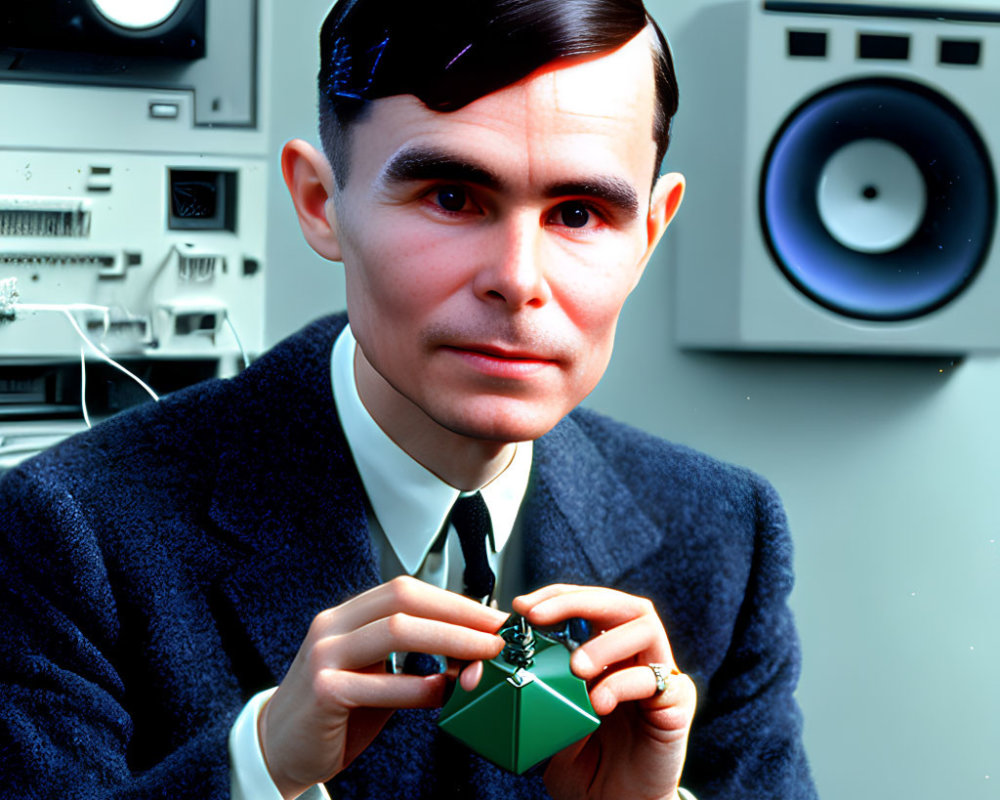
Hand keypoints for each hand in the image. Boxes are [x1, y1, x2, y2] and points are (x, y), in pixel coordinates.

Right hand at [259, 576, 507, 798]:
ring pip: (397, 631)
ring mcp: (324, 656)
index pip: (406, 590)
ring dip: (449, 641)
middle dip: (458, 614)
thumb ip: (412, 658)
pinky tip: (443, 692)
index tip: (490, 616)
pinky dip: (420, 687)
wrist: (279, 748)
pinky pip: (382, 684)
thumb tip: (471, 652)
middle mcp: (332, 627)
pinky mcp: (323, 691)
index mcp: (347, 616)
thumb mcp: (373, 672)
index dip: (453, 600)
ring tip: (482, 657)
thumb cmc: (334, 709)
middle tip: (496, 633)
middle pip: (405, 600)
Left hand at [513, 585, 695, 799]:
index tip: (522, 605)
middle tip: (537, 616)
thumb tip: (499, 657)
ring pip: (645, 628)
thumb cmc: (585, 764)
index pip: (590, 604)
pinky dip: (623, 683)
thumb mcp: (549, 717)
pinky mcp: (678, 704)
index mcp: (609, 652)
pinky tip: (598, 702)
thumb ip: (537, 685)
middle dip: (577, 601)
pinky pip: (658, 679)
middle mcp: (638, 657)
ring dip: (604, 642)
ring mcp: (661, 677)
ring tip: (575, 667)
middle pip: (621, 604)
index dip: (558, 597)